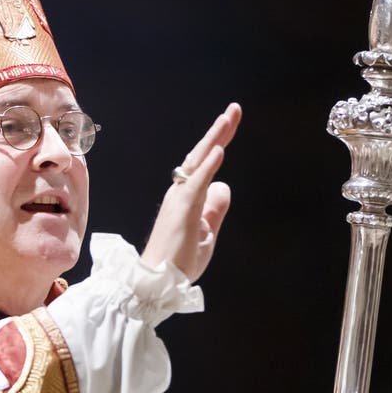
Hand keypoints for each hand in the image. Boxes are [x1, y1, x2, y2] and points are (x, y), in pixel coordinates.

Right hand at [140, 103, 240, 281]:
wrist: (156, 283)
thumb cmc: (176, 262)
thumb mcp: (205, 234)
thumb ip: (214, 210)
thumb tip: (224, 185)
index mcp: (187, 198)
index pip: (205, 164)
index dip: (218, 142)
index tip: (230, 121)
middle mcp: (181, 192)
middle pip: (202, 155)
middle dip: (220, 131)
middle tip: (235, 109)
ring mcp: (180, 200)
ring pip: (199, 162)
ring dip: (214, 139)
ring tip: (228, 118)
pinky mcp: (182, 211)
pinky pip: (197, 184)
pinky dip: (208, 166)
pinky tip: (219, 150)